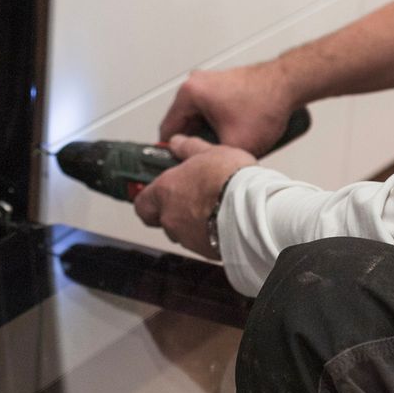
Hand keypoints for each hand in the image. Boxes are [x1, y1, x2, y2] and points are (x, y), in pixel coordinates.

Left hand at [134, 135, 255, 259]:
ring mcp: (187, 236)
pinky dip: (209, 233)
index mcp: (165, 191)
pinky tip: (223, 220)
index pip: (141, 203)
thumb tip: (177, 142)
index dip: (148, 199)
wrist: (251, 207)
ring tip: (214, 207)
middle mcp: (171, 217)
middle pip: (162, 219)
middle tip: (189, 199)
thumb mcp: (210, 151)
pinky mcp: (205, 250)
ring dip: (193, 222)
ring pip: (182, 232)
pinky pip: (202, 242)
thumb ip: (189, 148)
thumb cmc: (230, 179)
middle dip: (173, 211)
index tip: (155, 193)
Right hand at [158, 62, 298, 154]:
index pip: (167, 129)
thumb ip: (208, 157)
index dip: (171, 152)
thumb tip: (199, 166)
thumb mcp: (233, 144)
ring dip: (209, 133)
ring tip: (224, 146)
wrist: (290, 84)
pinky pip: (212, 109)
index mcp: (189, 93)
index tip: (178, 163)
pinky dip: (219, 123)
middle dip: (195, 142)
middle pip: (184, 123)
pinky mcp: (224, 85)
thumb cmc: (266, 103)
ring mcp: (211, 82)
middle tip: (207, 158)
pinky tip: (234, 135)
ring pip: (199, 117)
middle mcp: (196, 83)